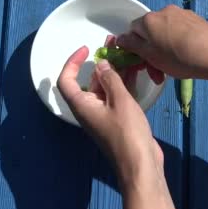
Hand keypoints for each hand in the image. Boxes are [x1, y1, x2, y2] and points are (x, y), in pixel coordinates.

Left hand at [57, 45, 162, 181]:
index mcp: (82, 106)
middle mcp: (90, 109)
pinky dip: (123, 82)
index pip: (66, 81)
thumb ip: (111, 79)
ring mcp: (104, 114)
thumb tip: (101, 64)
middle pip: (89, 81)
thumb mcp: (120, 101)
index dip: (72, 62)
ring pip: (106, 87)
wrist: (141, 163)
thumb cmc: (127, 133)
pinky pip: (117, 95)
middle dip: (100, 62)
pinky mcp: (118, 119)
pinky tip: (134, 70)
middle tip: (112, 45)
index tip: (86, 49)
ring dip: (114, 70)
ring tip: (125, 52)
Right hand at [117, 5, 207, 78]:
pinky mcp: (196, 19)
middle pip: (149, 32)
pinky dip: (178, 43)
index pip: (132, 31)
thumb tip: (120, 38)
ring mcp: (182, 13)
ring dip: (164, 49)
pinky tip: (187, 56)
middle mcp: (163, 11)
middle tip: (158, 72)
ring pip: (165, 32)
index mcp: (148, 19)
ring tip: (174, 67)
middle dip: (151, 53)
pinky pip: (179, 31)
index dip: (135, 50)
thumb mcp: (151, 56)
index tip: (144, 65)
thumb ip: (132, 46)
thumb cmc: (179, 58)